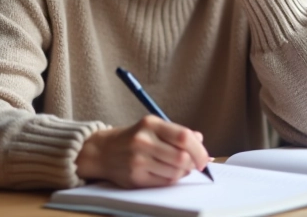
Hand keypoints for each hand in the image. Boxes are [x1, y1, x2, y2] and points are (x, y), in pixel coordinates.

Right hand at [75, 115, 208, 187]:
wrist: (102, 151)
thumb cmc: (133, 138)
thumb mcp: (153, 127)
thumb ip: (177, 132)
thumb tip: (200, 141)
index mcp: (150, 124)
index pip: (183, 137)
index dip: (199, 150)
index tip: (204, 157)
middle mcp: (143, 141)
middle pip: (181, 157)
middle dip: (193, 163)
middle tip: (195, 165)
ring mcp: (138, 160)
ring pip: (175, 172)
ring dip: (184, 172)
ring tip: (180, 168)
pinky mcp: (135, 177)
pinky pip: (164, 182)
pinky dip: (172, 179)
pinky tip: (169, 173)